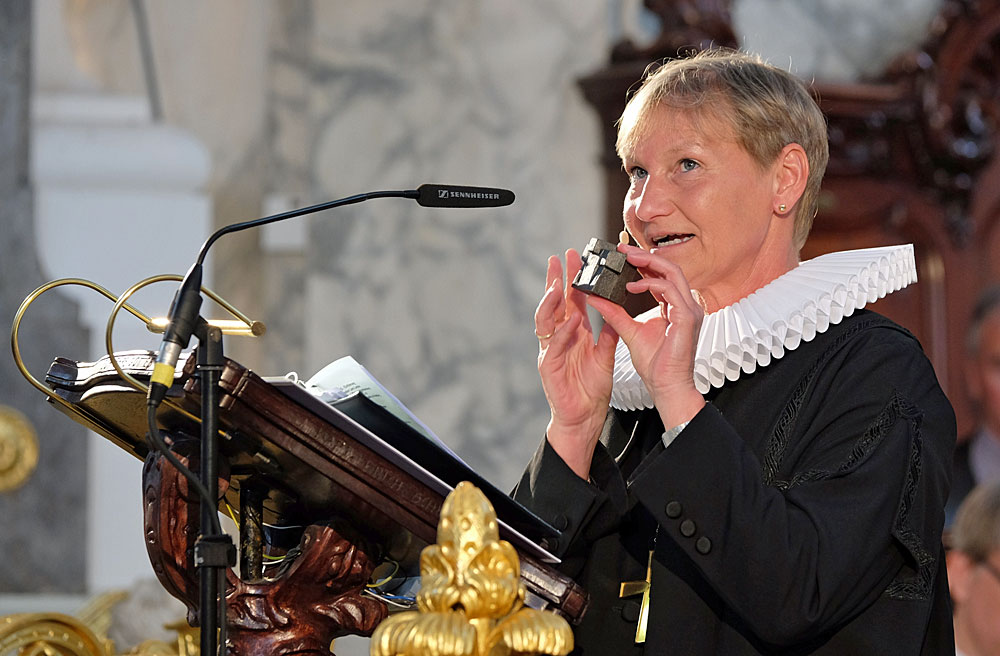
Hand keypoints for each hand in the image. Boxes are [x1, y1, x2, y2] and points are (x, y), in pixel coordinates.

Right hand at [534, 249, 618, 477]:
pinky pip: (554, 345)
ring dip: (552, 300)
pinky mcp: (548, 366)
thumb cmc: (590, 389)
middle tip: (561, 257)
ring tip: (560, 283)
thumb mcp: (604, 356)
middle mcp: (559, 338)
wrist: (584, 417)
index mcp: (572, 333)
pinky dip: (562, 332)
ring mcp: (550, 350)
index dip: (573, 278)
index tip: (577, 257)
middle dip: (557, 279)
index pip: (571, 300)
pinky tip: (571, 321)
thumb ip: (608, 335)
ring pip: (546, 319)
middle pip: (555, 303)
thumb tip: (617, 312)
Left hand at [587, 244, 704, 429]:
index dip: (644, 262)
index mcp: (676, 307)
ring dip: (648, 263)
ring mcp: (690, 310)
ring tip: (626, 259)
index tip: (623, 254)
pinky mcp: (687, 318)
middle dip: (645, 256)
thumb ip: (614, 312)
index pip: (662, 276)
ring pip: (672, 273)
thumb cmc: (654, 364)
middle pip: (670, 268)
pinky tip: (631, 285)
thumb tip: (595, 296)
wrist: (666, 387)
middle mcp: (686, 305)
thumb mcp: (628, 331)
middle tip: (623, 249)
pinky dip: (650, 284)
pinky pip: (670, 290)